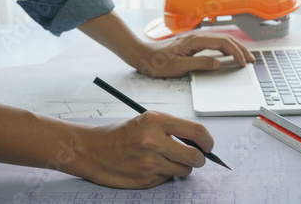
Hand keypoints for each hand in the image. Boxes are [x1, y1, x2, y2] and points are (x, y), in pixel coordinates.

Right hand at [76, 111, 213, 188]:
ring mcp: (149, 163)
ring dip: (181, 166)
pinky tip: (151, 166)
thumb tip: (199, 142)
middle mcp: (154, 141)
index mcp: (156, 121)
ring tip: (166, 159)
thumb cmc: (120, 133)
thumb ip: (172, 128)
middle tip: (196, 156)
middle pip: (195, 156)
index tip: (208, 145)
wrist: (92, 150)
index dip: (208, 140)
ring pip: (184, 170)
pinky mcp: (145, 179)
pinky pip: (168, 178)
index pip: (196, 131)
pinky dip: (165, 174)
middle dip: (200, 158)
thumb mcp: (146, 120)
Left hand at [139, 33, 255, 76]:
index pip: (222, 44)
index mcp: (195, 41)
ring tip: (244, 57)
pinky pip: (213, 44)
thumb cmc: (156, 62)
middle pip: (225, 39)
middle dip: (240, 49)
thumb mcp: (178, 67)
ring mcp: (194, 40)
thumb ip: (200, 64)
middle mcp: (196, 37)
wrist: (142, 55)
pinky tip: (228, 54)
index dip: (235, 53)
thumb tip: (218, 64)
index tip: (243, 63)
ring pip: (220, 40)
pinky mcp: (192, 44)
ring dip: (234, 48)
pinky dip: (225, 48)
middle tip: (251, 60)